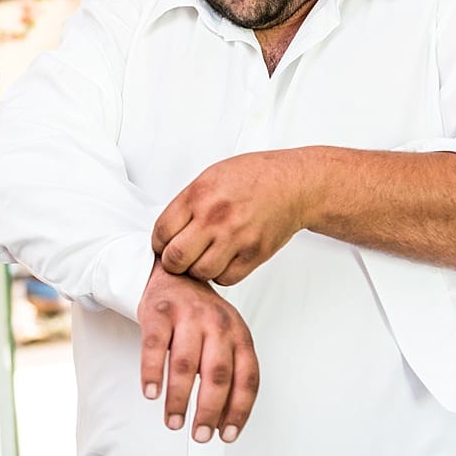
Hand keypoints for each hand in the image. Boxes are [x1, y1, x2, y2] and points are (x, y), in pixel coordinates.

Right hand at [138, 259, 260, 441]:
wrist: (175, 276)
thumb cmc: (201, 318)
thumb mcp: (225, 340)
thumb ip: (228, 374)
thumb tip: (224, 421)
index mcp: (240, 335)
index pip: (247, 378)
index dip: (239, 410)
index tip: (228, 435)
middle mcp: (219, 324)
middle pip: (218, 374)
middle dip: (209, 410)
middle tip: (200, 436)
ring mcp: (189, 315)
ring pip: (185, 364)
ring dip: (178, 399)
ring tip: (174, 422)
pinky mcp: (160, 311)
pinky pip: (154, 346)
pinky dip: (152, 372)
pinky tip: (151, 393)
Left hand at [152, 150, 310, 284]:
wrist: (295, 185)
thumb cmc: (256, 177)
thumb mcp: (212, 177)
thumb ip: (188, 203)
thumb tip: (168, 231)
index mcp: (199, 195)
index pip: (161, 233)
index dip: (160, 243)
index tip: (166, 244)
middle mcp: (215, 218)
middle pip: (175, 259)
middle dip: (174, 262)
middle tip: (182, 256)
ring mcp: (235, 238)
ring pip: (200, 273)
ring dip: (199, 269)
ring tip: (207, 256)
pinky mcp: (254, 254)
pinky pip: (226, 279)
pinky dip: (222, 274)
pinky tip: (226, 259)